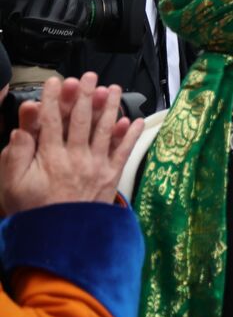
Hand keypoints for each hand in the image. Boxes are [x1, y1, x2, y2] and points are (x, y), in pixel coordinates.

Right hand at [0, 73, 143, 215]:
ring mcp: (96, 166)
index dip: (53, 99)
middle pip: (81, 120)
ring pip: (105, 130)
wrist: (61, 239)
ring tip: (112, 89)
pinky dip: (129, 135)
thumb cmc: (34, 211)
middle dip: (84, 95)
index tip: (55, 82)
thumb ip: (16, 155)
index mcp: (50, 157)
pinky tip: (135, 120)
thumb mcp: (13, 184)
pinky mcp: (111, 176)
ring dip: (109, 107)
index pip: (51, 121)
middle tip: (88, 76)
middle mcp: (76, 157)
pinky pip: (123, 152)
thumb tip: (21, 130)